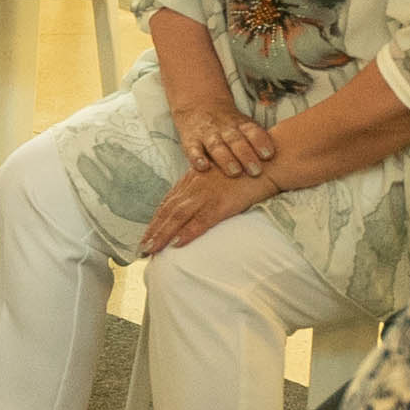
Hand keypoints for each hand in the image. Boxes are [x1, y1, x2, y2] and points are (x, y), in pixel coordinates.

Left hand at [144, 163, 278, 254]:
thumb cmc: (247, 167)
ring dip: (162, 235)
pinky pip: (201, 221)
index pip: (169, 202)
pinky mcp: (221, 203)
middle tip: (141, 248)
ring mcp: (207, 195)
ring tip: (150, 250)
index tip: (147, 234)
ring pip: (178, 217)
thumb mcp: (220, 174)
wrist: (268, 160)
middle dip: (153, 231)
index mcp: (194, 179)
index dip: (157, 219)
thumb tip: (200, 203)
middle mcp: (196, 186)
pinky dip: (187, 233)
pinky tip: (176, 244)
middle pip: (168, 211)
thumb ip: (206, 187)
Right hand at [172, 102, 278, 178]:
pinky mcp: (190, 140)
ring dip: (225, 159)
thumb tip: (286, 159)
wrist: (198, 105)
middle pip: (236, 140)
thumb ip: (258, 141)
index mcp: (240, 124)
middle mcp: (225, 129)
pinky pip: (192, 149)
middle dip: (246, 155)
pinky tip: (203, 167)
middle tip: (256, 171)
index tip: (269, 155)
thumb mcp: (244, 126)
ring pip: (216, 146)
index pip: (252, 131)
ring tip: (235, 172)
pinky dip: (197, 158)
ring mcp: (207, 134)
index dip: (260, 142)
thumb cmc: (228, 124)